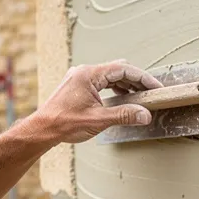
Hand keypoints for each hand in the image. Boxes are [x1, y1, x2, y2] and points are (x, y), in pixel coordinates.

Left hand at [34, 59, 163, 143]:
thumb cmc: (64, 123)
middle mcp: (84, 71)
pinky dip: (115, 89)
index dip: (143, 78)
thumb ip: (124, 115)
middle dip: (137, 81)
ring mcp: (80, 78)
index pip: (123, 69)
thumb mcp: (98, 120)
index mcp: (89, 74)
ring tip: (141, 97)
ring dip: (126, 86)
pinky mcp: (78, 86)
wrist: (42, 129)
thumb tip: (145, 115)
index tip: (156, 87)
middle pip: (118, 70)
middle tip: (152, 93)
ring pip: (110, 76)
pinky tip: (123, 99)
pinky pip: (102, 82)